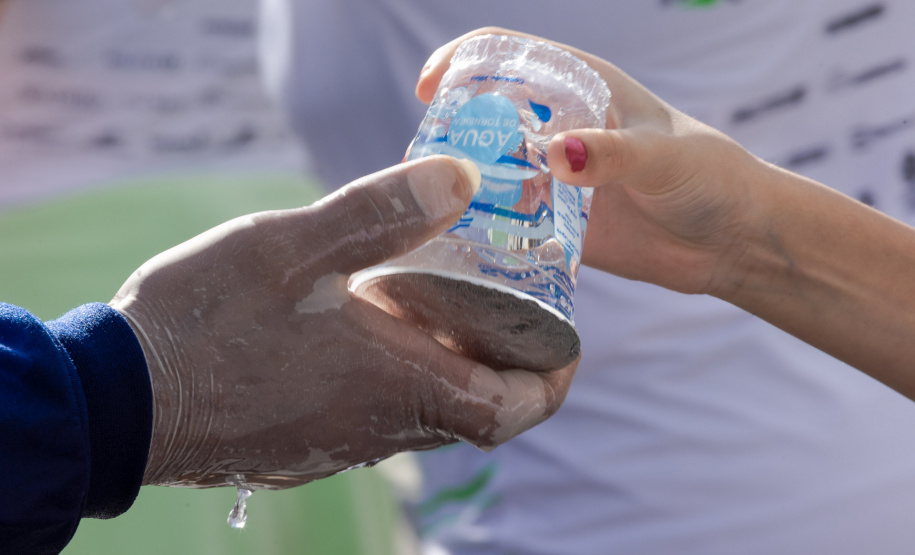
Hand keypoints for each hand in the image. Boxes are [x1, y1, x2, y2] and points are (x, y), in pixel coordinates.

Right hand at [110, 156, 576, 489]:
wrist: (125, 397)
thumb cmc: (208, 325)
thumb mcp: (293, 248)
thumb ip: (379, 212)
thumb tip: (462, 179)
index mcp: (397, 386)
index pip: (511, 410)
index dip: (553, 381)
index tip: (568, 344)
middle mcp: (380, 426)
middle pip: (477, 410)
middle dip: (507, 363)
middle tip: (509, 304)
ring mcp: (342, 439)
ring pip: (428, 410)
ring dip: (450, 363)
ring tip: (442, 301)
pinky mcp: (308, 439)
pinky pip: (380, 411)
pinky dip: (401, 373)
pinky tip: (369, 323)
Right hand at [417, 28, 775, 297]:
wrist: (731, 239)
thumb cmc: (709, 178)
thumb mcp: (664, 155)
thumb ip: (614, 153)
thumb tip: (558, 155)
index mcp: (582, 87)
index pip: (508, 54)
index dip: (462, 60)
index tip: (429, 89)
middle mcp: (559, 127)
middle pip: (486, 113)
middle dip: (452, 130)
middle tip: (429, 163)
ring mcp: (554, 176)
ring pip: (490, 167)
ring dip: (462, 182)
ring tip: (441, 205)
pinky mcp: (555, 222)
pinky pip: (507, 219)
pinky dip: (485, 225)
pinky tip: (469, 238)